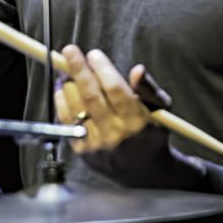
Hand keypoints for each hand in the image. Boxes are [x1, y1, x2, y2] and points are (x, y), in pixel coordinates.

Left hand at [53, 45, 202, 190]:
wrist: (143, 172)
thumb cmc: (151, 133)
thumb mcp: (160, 110)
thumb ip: (149, 89)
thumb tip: (138, 69)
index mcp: (137, 122)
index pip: (116, 90)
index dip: (103, 69)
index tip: (94, 54)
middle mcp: (115, 134)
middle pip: (91, 96)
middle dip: (79, 70)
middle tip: (70, 50)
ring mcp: (96, 144)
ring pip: (76, 107)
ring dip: (68, 84)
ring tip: (67, 70)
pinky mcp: (83, 151)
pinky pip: (66, 121)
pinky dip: (62, 101)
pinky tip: (64, 89)